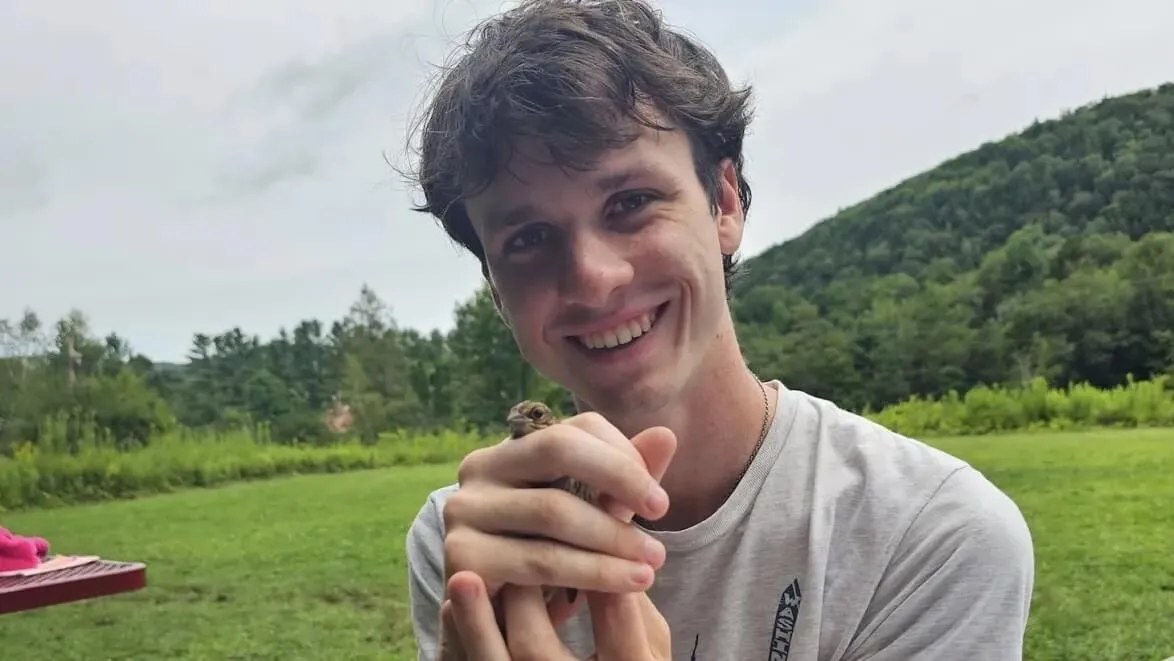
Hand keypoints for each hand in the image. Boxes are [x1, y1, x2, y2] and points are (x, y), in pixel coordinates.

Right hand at [438, 413, 676, 657]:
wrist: (506, 623)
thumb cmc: (554, 557)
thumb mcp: (592, 515)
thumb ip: (624, 478)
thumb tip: (666, 436)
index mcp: (512, 448)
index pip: (576, 428)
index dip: (624, 456)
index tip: (659, 498)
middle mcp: (479, 468)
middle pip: (557, 448)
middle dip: (618, 478)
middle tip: (662, 514)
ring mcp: (463, 509)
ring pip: (553, 510)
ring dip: (612, 538)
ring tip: (652, 563)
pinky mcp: (461, 554)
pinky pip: (539, 560)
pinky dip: (592, 573)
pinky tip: (627, 584)